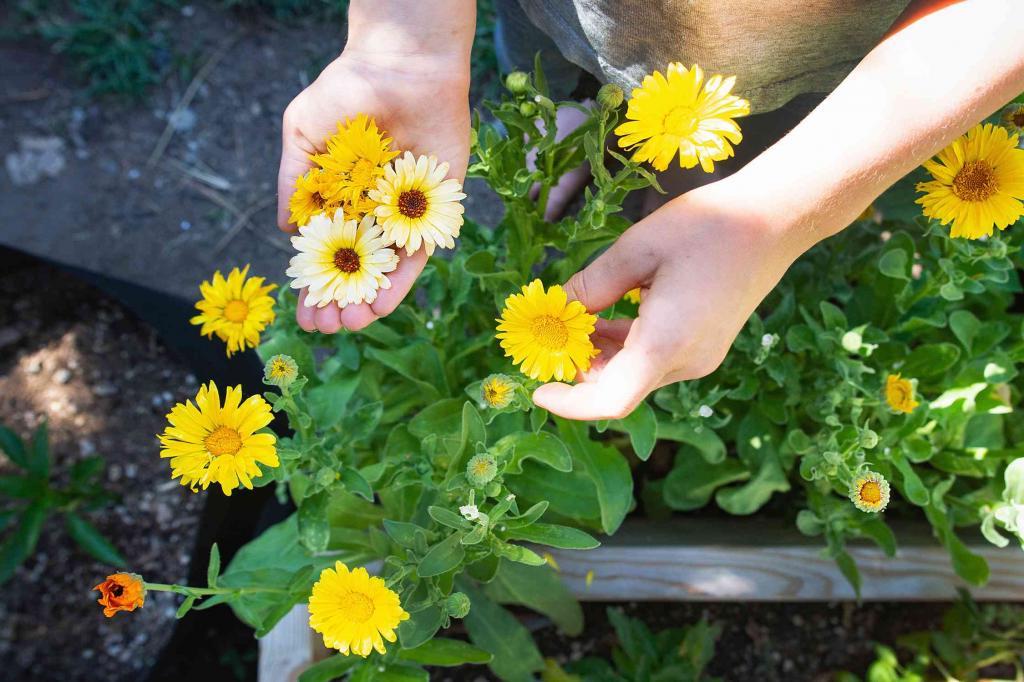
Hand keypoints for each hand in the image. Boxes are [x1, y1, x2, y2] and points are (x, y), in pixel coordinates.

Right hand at [277, 50, 470, 332]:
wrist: (400, 65)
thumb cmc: (347, 91)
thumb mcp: (303, 134)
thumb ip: (294, 183)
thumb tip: (284, 231)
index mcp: (341, 200)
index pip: (327, 255)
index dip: (313, 287)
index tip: (301, 314)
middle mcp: (373, 214)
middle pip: (357, 270)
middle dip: (339, 302)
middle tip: (325, 328)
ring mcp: (405, 215)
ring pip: (387, 270)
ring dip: (370, 301)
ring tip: (352, 325)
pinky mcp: (438, 209)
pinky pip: (420, 252)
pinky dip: (402, 280)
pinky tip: (382, 303)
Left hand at [532, 177, 811, 420]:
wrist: (776, 221)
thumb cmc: (709, 226)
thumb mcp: (638, 248)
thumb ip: (594, 284)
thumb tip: (561, 307)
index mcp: (666, 344)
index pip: (610, 401)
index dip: (569, 404)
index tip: (538, 390)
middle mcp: (686, 362)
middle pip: (619, 388)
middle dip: (579, 371)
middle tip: (547, 339)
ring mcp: (700, 357)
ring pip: (635, 374)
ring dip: (600, 357)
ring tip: (571, 321)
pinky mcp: (706, 345)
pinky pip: (654, 359)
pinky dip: (624, 346)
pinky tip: (605, 316)